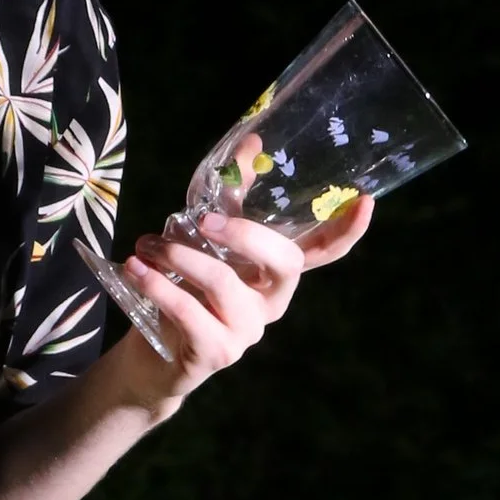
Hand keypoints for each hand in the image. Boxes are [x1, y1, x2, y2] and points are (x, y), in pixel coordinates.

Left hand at [118, 192, 373, 394]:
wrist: (149, 358)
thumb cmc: (183, 288)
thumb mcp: (206, 239)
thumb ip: (230, 195)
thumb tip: (252, 140)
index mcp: (277, 274)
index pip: (325, 253)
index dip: (347, 230)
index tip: (364, 200)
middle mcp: (272, 302)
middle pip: (284, 263)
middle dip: (246, 233)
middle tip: (202, 219)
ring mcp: (247, 331)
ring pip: (225, 284)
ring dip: (181, 257)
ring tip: (147, 244)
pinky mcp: (215, 353)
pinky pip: (190, 313)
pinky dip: (158, 287)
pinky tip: (135, 269)